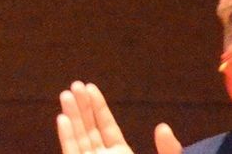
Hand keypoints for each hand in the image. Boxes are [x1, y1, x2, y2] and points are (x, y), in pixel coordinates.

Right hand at [57, 82, 183, 153]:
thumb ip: (168, 150)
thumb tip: (163, 127)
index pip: (107, 127)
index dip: (98, 107)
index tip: (90, 87)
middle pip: (90, 129)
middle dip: (82, 106)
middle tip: (75, 84)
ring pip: (78, 137)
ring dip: (72, 115)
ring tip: (66, 94)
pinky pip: (71, 152)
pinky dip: (66, 136)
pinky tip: (63, 118)